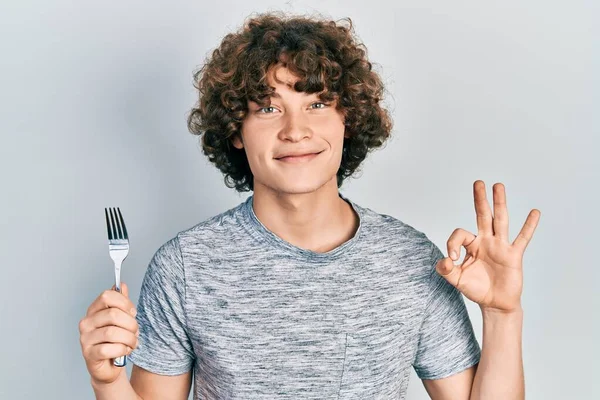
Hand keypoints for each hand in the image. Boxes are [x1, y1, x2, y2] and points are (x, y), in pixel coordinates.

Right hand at [79, 282, 139, 385]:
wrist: (110, 366)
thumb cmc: (116, 340)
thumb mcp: (121, 319)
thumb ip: (121, 302)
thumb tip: (121, 285)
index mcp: (94, 311)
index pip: (107, 296)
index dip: (125, 303)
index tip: (133, 313)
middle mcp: (86, 323)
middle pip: (113, 314)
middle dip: (131, 323)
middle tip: (135, 331)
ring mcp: (85, 339)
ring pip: (112, 332)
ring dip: (129, 338)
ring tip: (132, 343)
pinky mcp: (89, 354)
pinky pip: (109, 348)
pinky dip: (122, 349)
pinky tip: (124, 351)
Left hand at [435, 181, 540, 312]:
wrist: (495, 304)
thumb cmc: (476, 289)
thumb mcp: (455, 279)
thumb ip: (445, 270)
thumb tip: (444, 260)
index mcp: (471, 245)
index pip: (460, 234)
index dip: (452, 244)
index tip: (452, 260)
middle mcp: (486, 241)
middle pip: (483, 215)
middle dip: (480, 199)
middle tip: (478, 182)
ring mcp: (501, 246)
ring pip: (500, 220)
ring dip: (499, 203)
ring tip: (498, 185)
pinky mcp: (514, 255)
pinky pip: (522, 238)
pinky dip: (529, 226)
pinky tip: (534, 212)